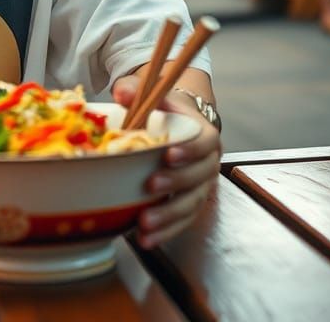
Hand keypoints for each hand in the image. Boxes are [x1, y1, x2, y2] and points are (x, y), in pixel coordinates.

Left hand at [112, 76, 220, 248]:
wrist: (180, 128)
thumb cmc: (165, 112)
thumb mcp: (153, 96)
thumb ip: (137, 90)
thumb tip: (122, 93)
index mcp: (205, 136)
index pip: (203, 144)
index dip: (189, 151)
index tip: (168, 154)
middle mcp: (208, 164)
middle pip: (198, 178)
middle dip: (175, 183)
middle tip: (151, 185)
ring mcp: (200, 187)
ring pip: (191, 205)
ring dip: (169, 216)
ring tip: (146, 223)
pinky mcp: (189, 205)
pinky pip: (181, 221)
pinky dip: (166, 231)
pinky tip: (146, 239)